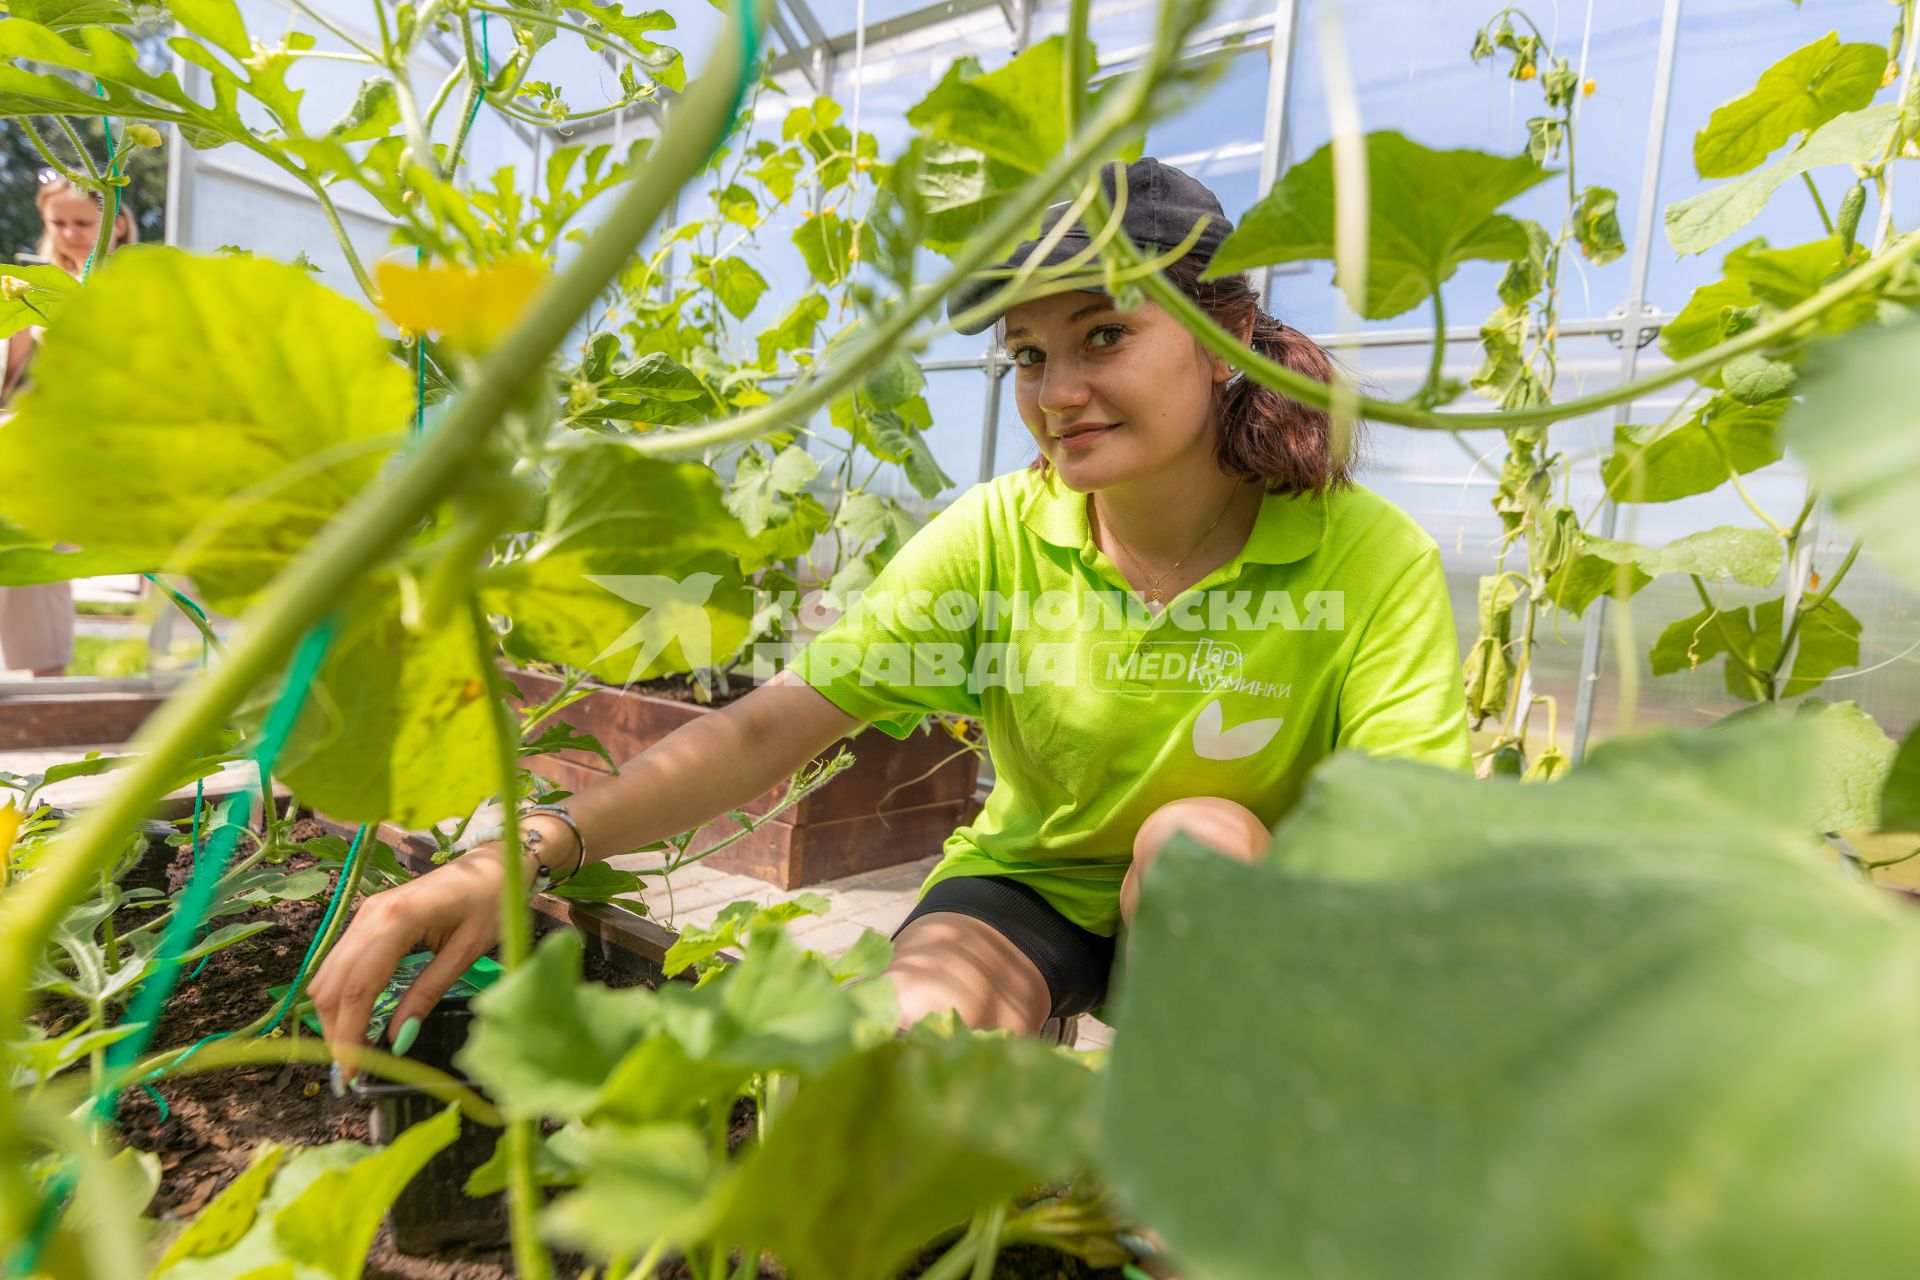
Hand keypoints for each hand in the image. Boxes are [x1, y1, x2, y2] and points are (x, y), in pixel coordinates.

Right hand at [308, 847, 517, 1079]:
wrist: (495, 861)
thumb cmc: (492, 900)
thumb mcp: (467, 951)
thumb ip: (429, 993)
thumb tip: (397, 1040)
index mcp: (398, 918)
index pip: (359, 986)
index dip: (350, 1034)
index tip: (352, 1073)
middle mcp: (370, 913)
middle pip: (333, 984)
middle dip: (335, 1032)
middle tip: (350, 1072)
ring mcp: (365, 912)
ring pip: (328, 974)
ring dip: (333, 1016)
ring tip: (352, 1052)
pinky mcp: (367, 916)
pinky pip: (340, 962)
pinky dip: (340, 995)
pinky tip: (354, 1020)